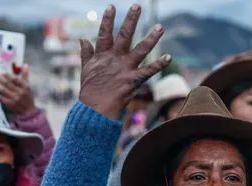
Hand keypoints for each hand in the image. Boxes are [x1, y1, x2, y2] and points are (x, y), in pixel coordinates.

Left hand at [0, 66, 35, 115]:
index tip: (2, 71)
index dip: (8, 75)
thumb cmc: (27, 96)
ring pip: (3, 90)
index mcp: (24, 87)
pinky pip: (1, 98)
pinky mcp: (9, 104)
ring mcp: (14, 99)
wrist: (28, 111)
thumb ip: (25, 75)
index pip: (15, 80)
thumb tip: (25, 64)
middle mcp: (19, 92)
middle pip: (7, 84)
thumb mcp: (28, 86)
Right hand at [78, 4, 170, 119]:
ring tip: (160, 27)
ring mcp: (125, 69)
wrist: (95, 110)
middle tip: (137, 6)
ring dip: (151, 38)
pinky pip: (148, 71)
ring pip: (140, 50)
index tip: (112, 6)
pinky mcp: (133, 80)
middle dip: (131, 20)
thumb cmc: (90, 90)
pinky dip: (159, 64)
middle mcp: (115, 59)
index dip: (108, 20)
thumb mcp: (85, 69)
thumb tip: (82, 39)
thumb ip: (86, 53)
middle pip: (124, 36)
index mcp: (102, 55)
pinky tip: (169, 57)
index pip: (104, 33)